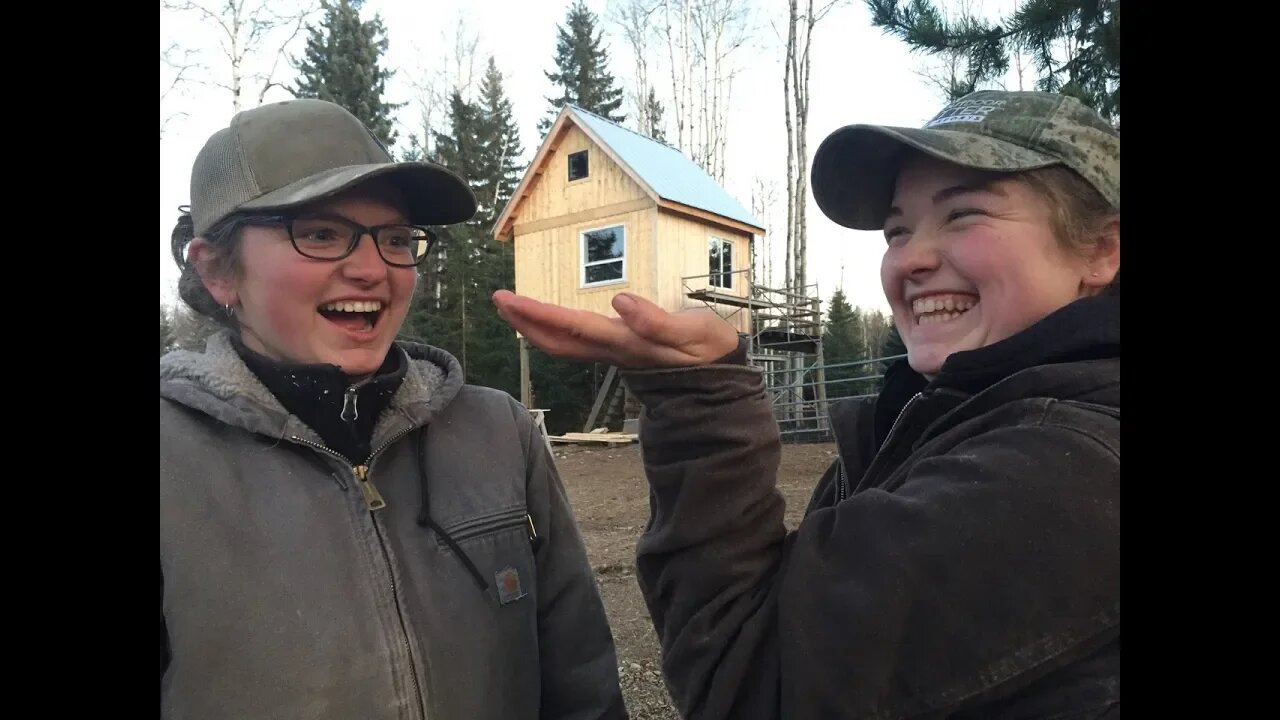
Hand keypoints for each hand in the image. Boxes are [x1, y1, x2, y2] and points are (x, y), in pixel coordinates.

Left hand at [491, 290, 740, 368]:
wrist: (723, 381)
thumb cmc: (711, 352)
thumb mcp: (696, 334)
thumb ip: (658, 322)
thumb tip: (621, 302)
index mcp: (626, 343)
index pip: (572, 326)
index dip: (537, 314)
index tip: (508, 299)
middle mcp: (613, 351)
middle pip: (556, 341)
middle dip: (524, 321)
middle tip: (497, 298)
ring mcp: (613, 354)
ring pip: (563, 345)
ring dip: (533, 326)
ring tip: (510, 306)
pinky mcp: (619, 352)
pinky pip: (575, 343)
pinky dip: (552, 330)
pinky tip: (544, 320)